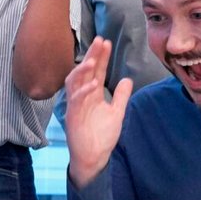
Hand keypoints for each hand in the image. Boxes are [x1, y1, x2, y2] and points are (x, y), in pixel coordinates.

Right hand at [63, 37, 132, 186]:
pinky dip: (84, 91)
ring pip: (74, 82)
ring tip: (93, 60)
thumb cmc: (101, 137)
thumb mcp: (116, 113)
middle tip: (100, 42)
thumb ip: (121, 97)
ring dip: (83, 70)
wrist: (93, 158)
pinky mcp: (72, 116)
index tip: (106, 43)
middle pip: (84, 71)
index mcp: (91, 94)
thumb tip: (128, 79)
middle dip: (92, 56)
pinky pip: (75, 100)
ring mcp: (75, 106)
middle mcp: (82, 97)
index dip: (101, 57)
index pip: (96, 71)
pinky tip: (94, 84)